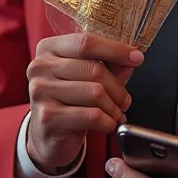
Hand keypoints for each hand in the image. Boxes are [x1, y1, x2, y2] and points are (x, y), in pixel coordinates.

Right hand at [26, 32, 143, 174]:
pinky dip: (107, 121)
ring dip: (114, 107)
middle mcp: (40, 67)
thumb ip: (109, 64)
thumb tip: (132, 57)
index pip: (86, 42)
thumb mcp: (87, 77)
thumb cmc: (69, 101)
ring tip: (115, 113)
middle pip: (94, 68)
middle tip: (125, 100)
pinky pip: (92, 115)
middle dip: (118, 88)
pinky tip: (107, 124)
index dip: (116, 49)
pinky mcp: (48, 117)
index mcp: (49, 48)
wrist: (48, 135)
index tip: (136, 57)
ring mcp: (41, 92)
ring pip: (95, 93)